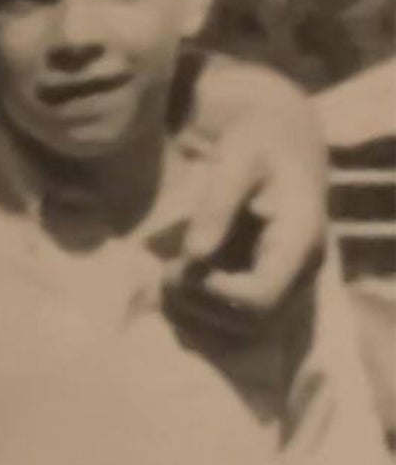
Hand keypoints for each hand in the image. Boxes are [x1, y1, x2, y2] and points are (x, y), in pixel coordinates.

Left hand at [168, 57, 326, 332]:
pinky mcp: (266, 280)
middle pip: (253, 325)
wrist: (276, 133)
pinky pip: (238, 320)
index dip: (213, 294)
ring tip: (168, 280)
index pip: (261, 298)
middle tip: (165, 274)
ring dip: (200, 315)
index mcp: (299, 242)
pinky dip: (203, 313)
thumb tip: (195, 254)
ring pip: (245, 331)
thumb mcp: (236, 158)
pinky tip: (177, 286)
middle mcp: (299, 271)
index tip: (177, 267)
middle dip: (202, 307)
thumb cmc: (255, 140)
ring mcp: (285, 280)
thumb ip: (217, 204)